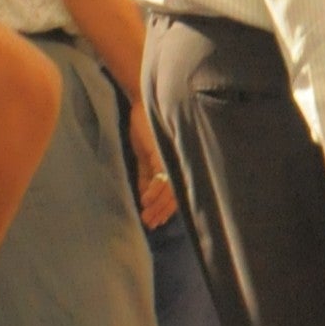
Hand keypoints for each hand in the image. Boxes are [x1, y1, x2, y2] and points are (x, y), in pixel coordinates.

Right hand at [129, 101, 176, 232]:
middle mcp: (181, 161)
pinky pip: (162, 176)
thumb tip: (144, 197)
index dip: (167, 208)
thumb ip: (147, 176)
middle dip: (161, 211)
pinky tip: (146, 200)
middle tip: (150, 225)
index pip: (177, 192)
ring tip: (147, 218)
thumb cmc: (145, 125)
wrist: (143, 101)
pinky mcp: (165, 151)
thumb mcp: (145, 155)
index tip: (156, 222)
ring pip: (171, 189)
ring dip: (157, 206)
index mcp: (176, 163)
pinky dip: (154, 190)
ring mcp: (175, 157)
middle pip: (176, 194)